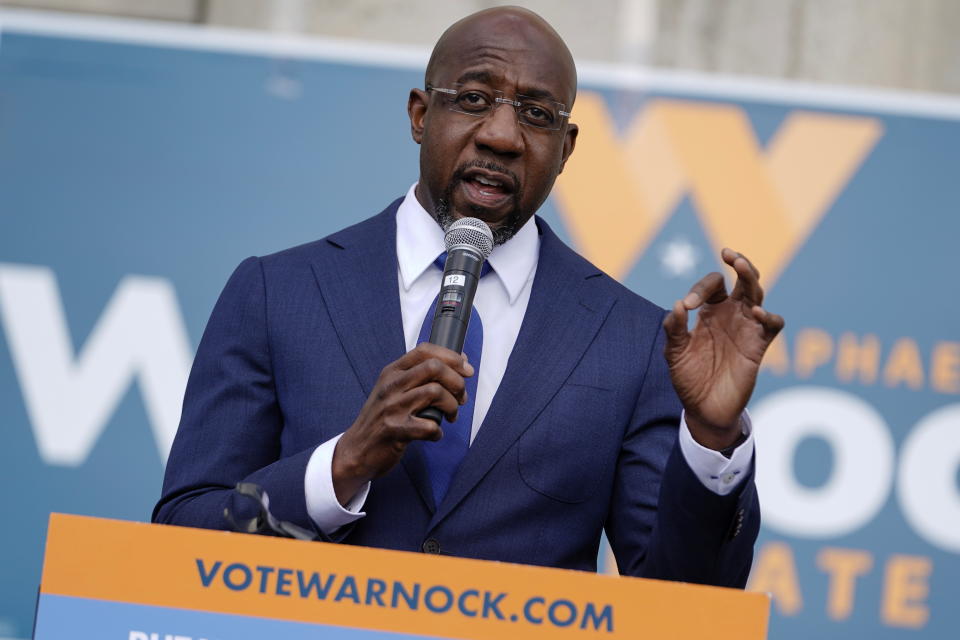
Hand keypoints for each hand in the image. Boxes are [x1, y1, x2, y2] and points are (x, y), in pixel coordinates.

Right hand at [331, 343, 472, 504]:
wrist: (357, 450)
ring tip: (450, 416)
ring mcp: (392, 407)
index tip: (467, 370)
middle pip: (434, 367)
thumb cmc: (382, 419)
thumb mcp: (393, 390)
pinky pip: (429, 426)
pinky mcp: (395, 430)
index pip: (425, 350)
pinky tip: (434, 434)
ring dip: (451, 406)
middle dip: (457, 382)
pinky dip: (438, 432)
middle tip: (461, 397)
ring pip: (435, 392)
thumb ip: (420, 376)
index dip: (452, 357)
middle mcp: (391, 385)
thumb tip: (459, 362)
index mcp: (392, 372)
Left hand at [663, 248, 783, 449]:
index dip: (700, 288)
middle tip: (729, 254)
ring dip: (752, 278)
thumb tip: (678, 305)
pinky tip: (757, 312)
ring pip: (758, 294)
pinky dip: (769, 316)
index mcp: (710, 311)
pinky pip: (772, 325)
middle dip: (739, 263)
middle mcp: (731, 314)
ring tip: (742, 267)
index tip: (688, 306)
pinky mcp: (759, 346)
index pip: (712, 285)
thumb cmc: (688, 378)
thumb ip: (674, 330)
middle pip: (743, 279)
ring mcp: (747, 328)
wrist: (703, 409)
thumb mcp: (674, 353)